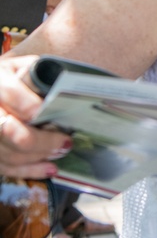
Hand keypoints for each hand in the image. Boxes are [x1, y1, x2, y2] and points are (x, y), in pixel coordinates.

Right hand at [0, 55, 70, 178]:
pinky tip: (49, 169)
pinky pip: (4, 167)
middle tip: (65, 142)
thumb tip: (69, 90)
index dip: (31, 108)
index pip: (11, 94)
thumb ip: (42, 77)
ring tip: (60, 152)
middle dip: (41, 141)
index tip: (53, 117)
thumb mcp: (25, 67)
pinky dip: (29, 170)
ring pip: (6, 152)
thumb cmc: (13, 77)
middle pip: (9, 130)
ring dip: (38, 157)